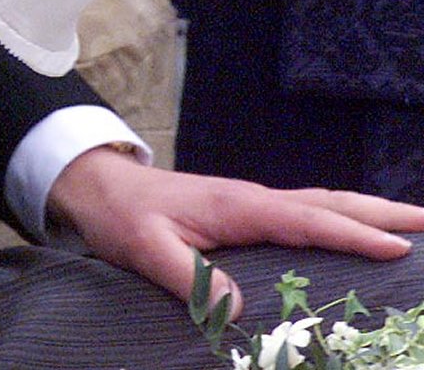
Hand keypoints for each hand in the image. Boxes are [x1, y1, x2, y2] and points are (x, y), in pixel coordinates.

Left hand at [48, 145, 423, 317]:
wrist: (100, 188)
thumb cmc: (123, 217)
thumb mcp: (146, 248)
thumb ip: (187, 276)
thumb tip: (236, 305)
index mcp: (240, 206)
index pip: (308, 220)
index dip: (353, 235)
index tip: (399, 248)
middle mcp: (255, 199)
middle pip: (330, 203)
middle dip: (382, 214)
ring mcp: (254, 205)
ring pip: (323, 204)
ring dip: (368, 213)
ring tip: (412, 227)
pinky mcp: (248, 214)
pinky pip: (307, 216)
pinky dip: (341, 220)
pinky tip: (354, 234)